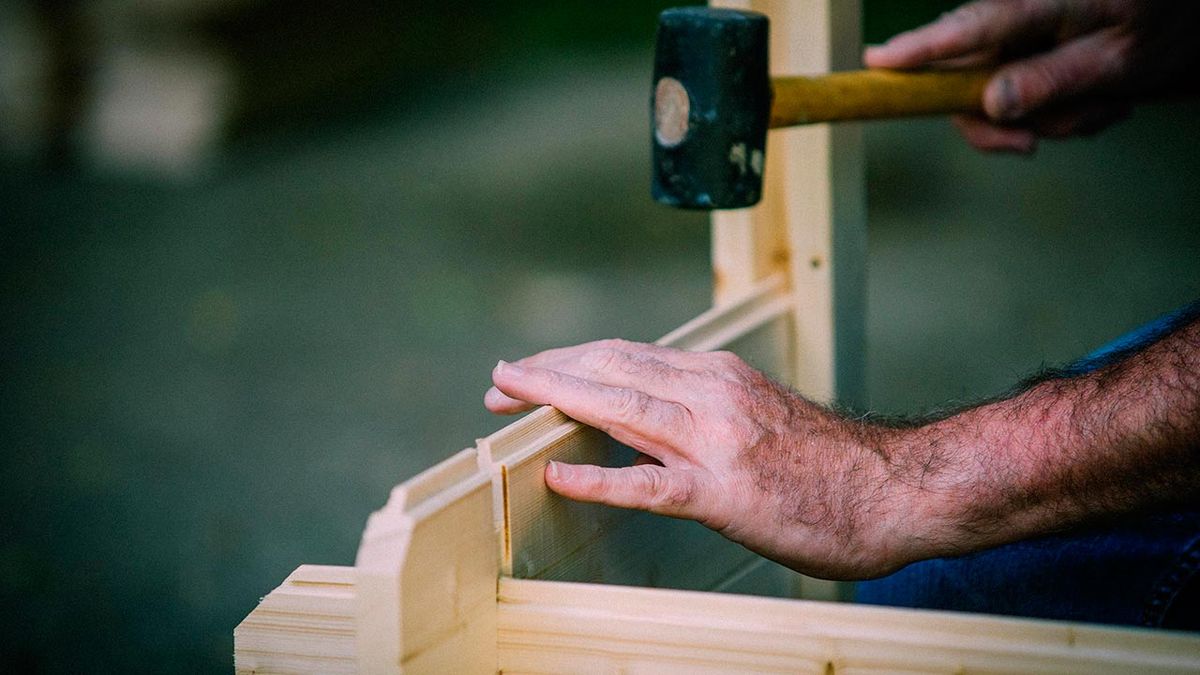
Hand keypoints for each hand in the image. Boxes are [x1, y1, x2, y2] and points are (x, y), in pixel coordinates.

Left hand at [485, 339, 932, 579]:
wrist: (896, 488)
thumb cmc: (829, 463)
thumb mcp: (759, 414)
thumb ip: (705, 408)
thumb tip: (649, 414)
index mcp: (716, 376)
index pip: (624, 357)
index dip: (568, 363)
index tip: (527, 373)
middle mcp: (710, 394)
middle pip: (609, 370)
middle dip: (547, 374)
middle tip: (498, 384)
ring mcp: (715, 442)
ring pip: (619, 409)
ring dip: (556, 400)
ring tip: (507, 402)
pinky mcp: (725, 493)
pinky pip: (649, 485)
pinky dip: (598, 479)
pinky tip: (559, 476)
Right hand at [864, 0, 1199, 152]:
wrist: (1189, 19)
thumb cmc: (1166, 23)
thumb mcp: (1119, 60)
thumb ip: (1053, 79)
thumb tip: (992, 103)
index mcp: (1045, 1)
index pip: (973, 26)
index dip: (923, 48)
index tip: (879, 63)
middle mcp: (1022, 13)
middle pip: (966, 77)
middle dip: (997, 121)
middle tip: (1030, 145)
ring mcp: (1022, 34)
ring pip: (992, 96)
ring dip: (1043, 119)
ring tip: (1099, 109)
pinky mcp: (1027, 51)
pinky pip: (1017, 97)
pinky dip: (1054, 113)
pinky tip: (1095, 103)